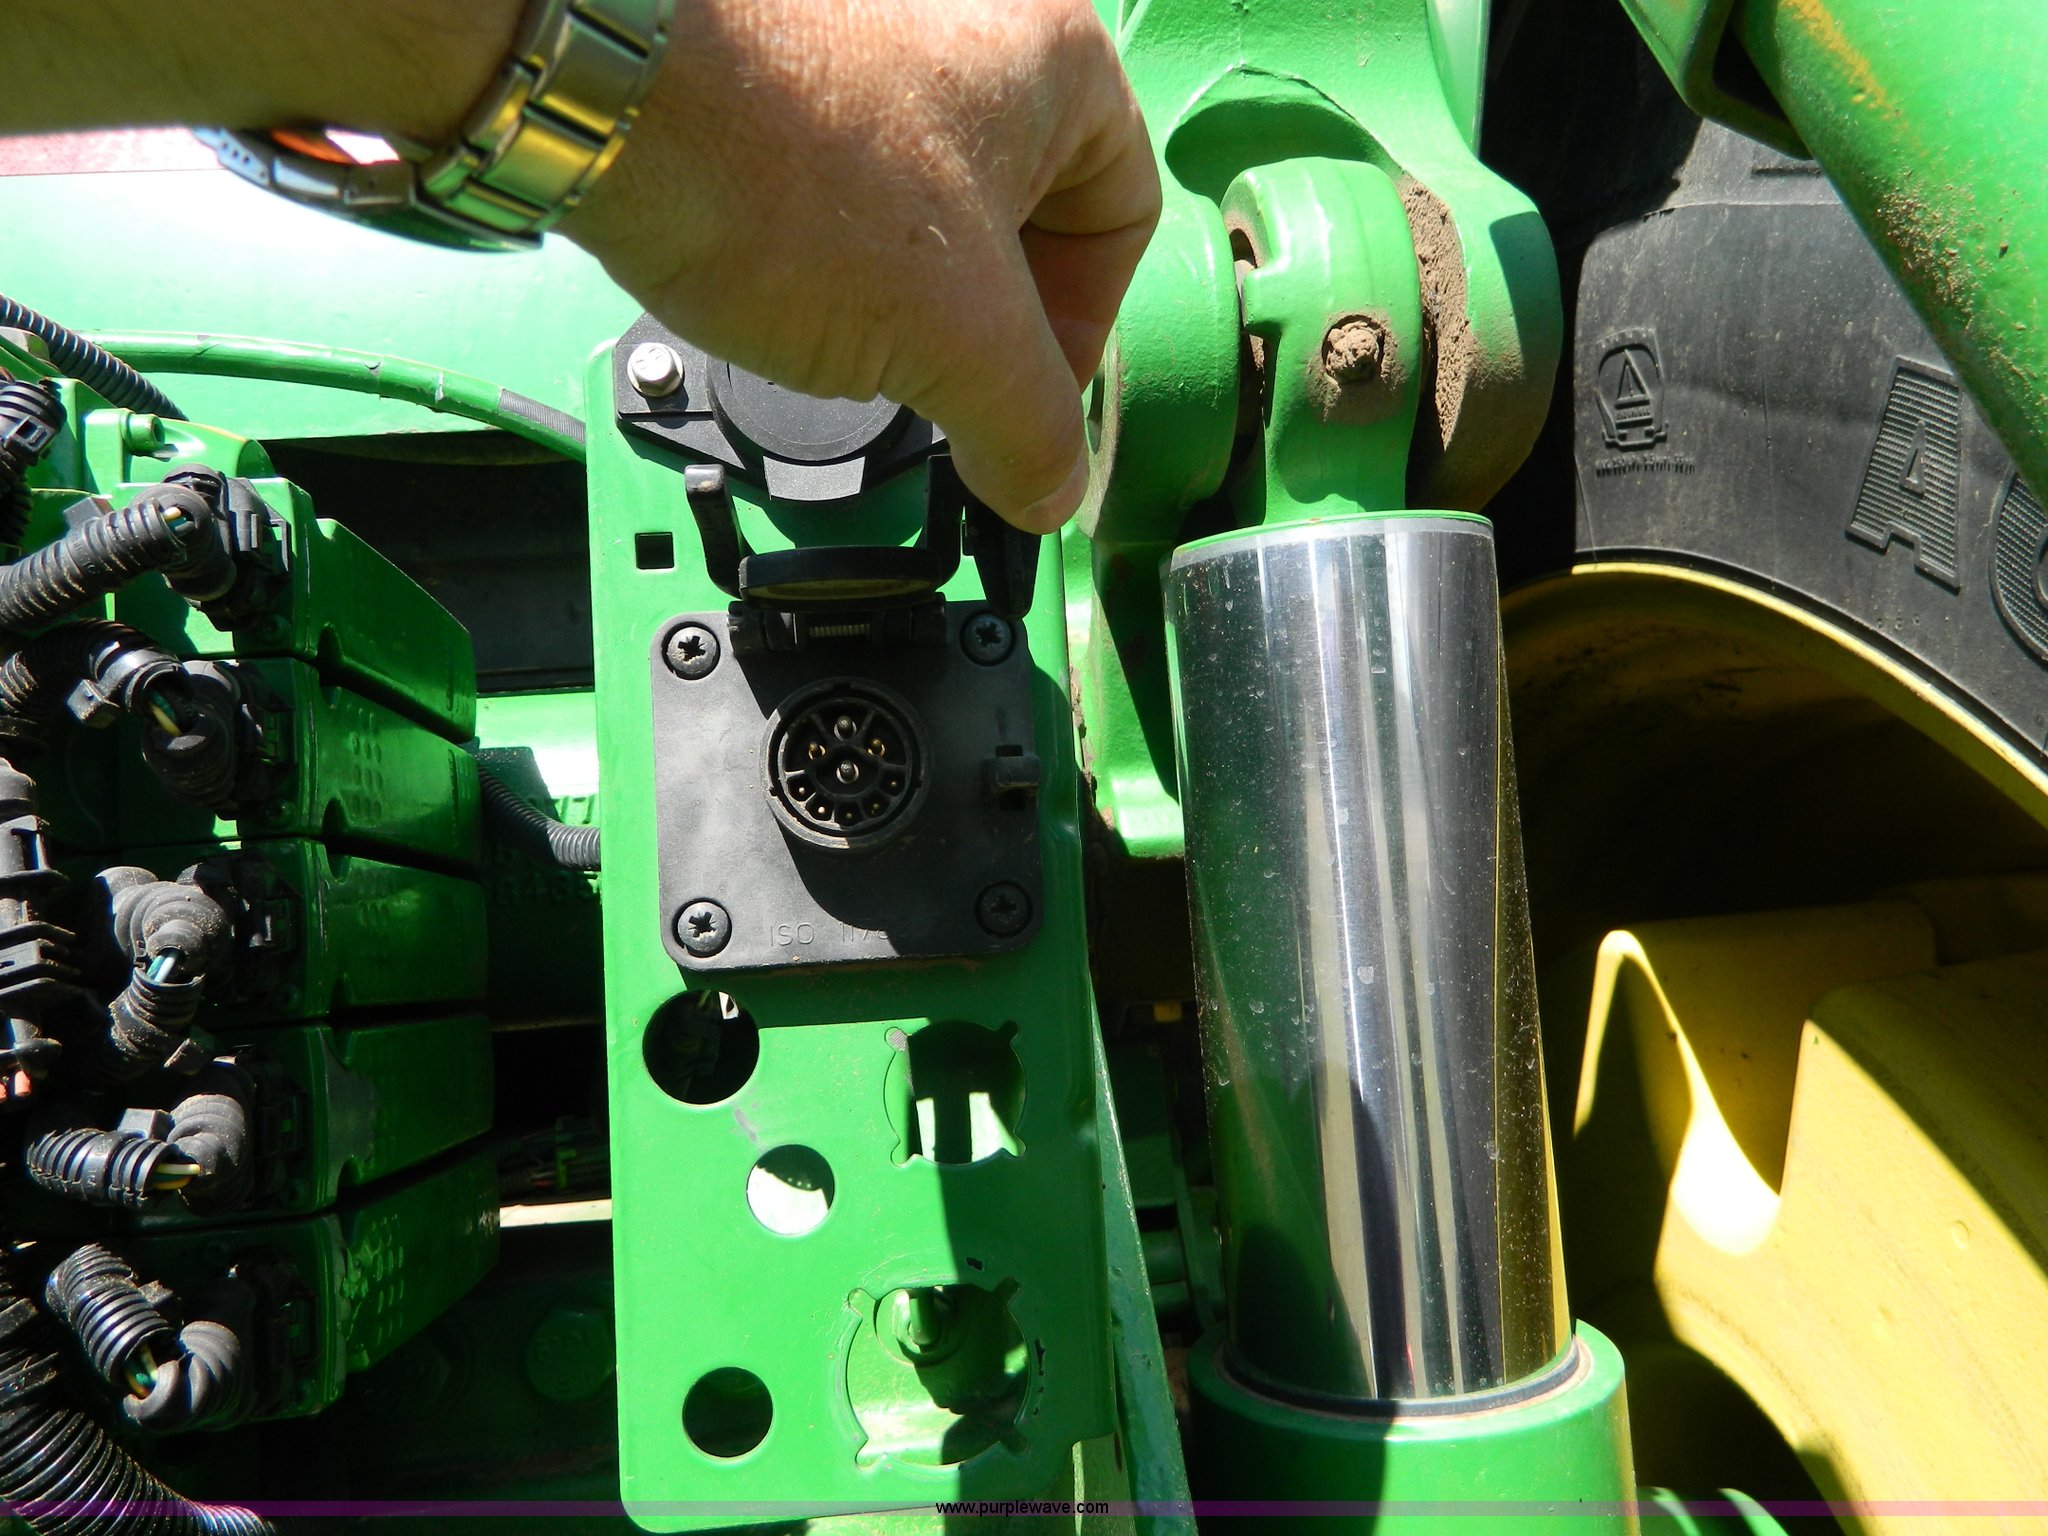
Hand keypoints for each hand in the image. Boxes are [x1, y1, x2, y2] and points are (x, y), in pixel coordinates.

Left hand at [564, 0, 1158, 530]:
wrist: (590, 90)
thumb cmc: (786, 169)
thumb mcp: (954, 340)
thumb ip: (1029, 428)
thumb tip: (1049, 494)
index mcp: (1058, 58)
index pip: (1123, 217)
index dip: (1082, 334)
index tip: (1023, 405)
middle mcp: (969, 18)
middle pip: (1022, 210)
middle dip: (980, 315)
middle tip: (935, 382)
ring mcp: (865, 29)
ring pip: (923, 198)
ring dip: (900, 286)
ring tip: (843, 326)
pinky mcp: (771, 59)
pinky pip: (834, 171)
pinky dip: (824, 239)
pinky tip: (780, 276)